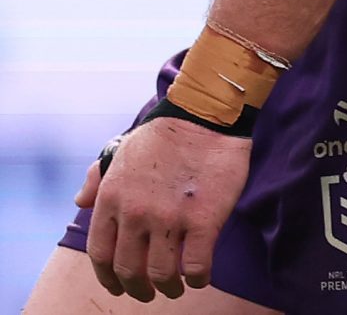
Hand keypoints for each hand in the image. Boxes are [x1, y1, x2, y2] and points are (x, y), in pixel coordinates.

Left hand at [81, 116, 250, 299]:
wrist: (206, 115)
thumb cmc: (164, 133)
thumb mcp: (120, 152)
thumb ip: (96, 179)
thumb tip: (79, 202)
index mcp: (111, 199)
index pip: (101, 254)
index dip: (109, 277)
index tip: (120, 285)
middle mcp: (135, 213)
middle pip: (129, 269)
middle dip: (138, 289)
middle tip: (149, 293)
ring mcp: (169, 217)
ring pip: (161, 272)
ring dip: (167, 287)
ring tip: (175, 287)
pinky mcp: (204, 219)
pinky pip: (195, 265)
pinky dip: (197, 278)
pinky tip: (200, 276)